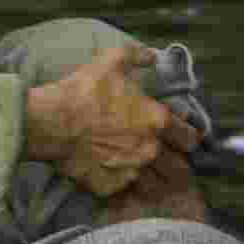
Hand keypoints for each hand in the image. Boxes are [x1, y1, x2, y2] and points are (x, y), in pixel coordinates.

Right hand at [24, 43, 203, 197]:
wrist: (52, 122)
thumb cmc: (85, 91)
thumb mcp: (112, 61)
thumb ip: (137, 56)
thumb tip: (151, 56)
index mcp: (157, 121)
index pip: (190, 137)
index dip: (186, 135)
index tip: (179, 134)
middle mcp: (150, 150)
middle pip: (174, 163)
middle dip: (167, 157)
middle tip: (151, 149)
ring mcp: (130, 171)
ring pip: (149, 179)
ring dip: (144, 172)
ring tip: (130, 162)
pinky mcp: (110, 186)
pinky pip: (121, 188)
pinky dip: (117, 181)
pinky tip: (107, 169)